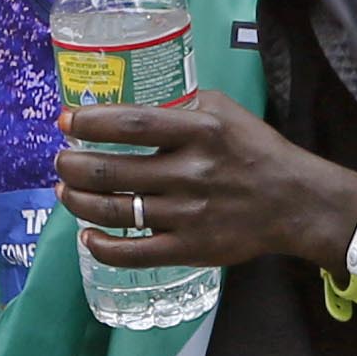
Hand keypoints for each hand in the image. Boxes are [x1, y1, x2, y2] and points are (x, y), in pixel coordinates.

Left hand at [54, 93, 356, 271]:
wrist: (294, 201)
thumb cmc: (255, 149)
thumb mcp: (222, 110)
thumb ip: (179, 104)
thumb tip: (130, 102)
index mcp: (198, 131)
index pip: (130, 124)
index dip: (90, 123)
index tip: (65, 121)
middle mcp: (190, 172)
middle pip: (111, 171)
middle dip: (72, 166)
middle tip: (61, 160)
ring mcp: (188, 214)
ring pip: (115, 211)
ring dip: (79, 200)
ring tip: (66, 191)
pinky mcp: (191, 249)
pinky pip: (135, 253)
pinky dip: (103, 247)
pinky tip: (88, 235)